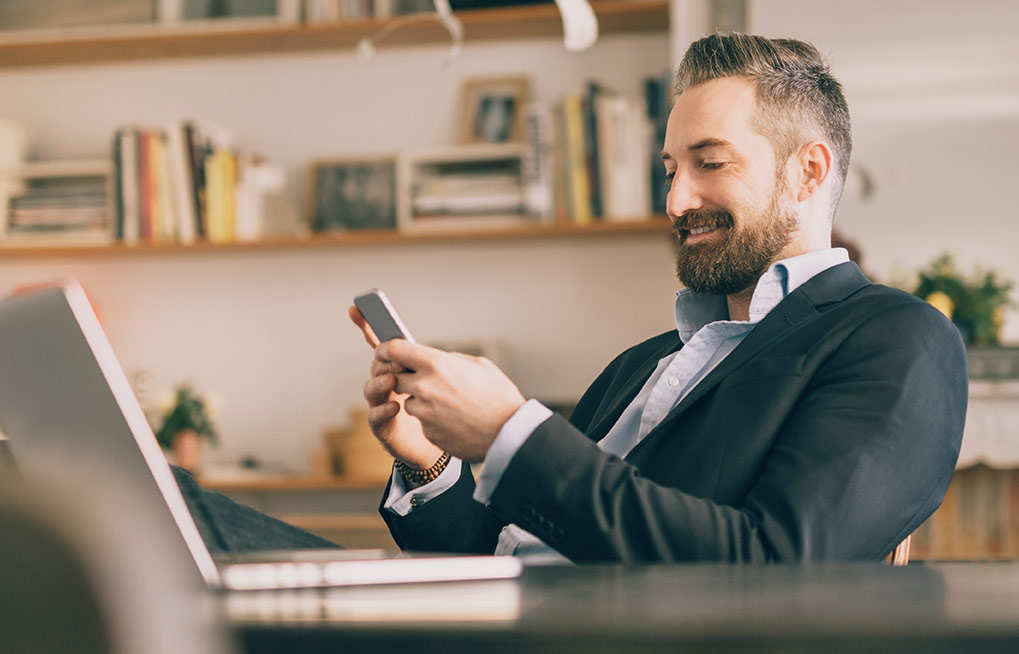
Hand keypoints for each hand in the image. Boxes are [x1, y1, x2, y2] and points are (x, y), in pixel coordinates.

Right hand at [349, 306, 443, 473]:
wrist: (444, 445)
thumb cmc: (444, 410)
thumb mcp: (443, 382)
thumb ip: (435, 365)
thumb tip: (435, 350)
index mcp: (400, 370)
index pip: (382, 346)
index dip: (367, 326)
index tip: (356, 307)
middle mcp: (387, 384)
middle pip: (376, 365)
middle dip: (383, 360)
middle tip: (396, 360)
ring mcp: (382, 406)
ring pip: (371, 389)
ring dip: (379, 382)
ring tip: (393, 380)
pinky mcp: (384, 429)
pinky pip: (375, 418)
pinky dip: (382, 410)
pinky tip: (395, 405)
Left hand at [374, 339, 525, 462]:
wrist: (508, 433)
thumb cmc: (499, 396)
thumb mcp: (479, 365)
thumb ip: (451, 359)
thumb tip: (437, 359)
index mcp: (437, 364)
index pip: (394, 349)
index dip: (386, 349)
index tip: (386, 352)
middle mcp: (424, 387)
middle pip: (394, 377)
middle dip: (404, 377)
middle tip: (421, 379)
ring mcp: (424, 412)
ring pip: (408, 402)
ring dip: (420, 401)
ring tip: (448, 403)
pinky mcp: (427, 432)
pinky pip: (422, 421)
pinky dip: (432, 420)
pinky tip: (454, 419)